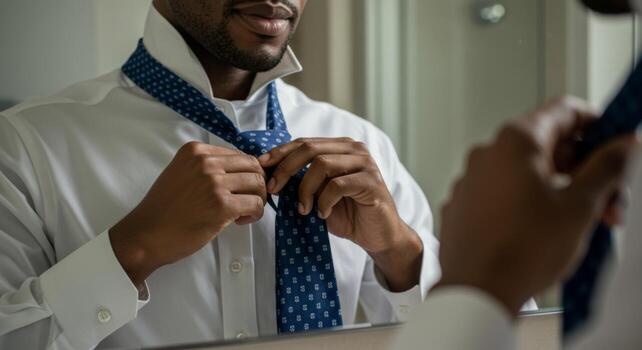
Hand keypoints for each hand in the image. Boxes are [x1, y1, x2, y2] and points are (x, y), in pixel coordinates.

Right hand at [110, 141, 266, 287]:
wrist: (146, 234)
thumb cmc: (163, 209)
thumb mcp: (181, 173)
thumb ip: (205, 167)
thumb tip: (238, 171)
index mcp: (195, 151)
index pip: (238, 155)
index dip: (245, 173)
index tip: (238, 189)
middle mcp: (206, 162)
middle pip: (252, 166)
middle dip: (256, 185)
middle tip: (247, 201)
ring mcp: (214, 183)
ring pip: (258, 184)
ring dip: (257, 199)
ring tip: (242, 213)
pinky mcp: (222, 205)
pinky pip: (256, 204)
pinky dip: (256, 213)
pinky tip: (240, 221)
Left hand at [258, 137, 422, 290]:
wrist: (378, 236)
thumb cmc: (348, 214)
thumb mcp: (319, 194)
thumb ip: (303, 180)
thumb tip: (271, 173)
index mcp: (341, 148)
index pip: (305, 142)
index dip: (280, 153)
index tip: (262, 167)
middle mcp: (355, 150)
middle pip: (310, 148)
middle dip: (286, 168)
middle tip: (273, 189)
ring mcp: (366, 164)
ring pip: (322, 164)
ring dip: (306, 189)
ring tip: (303, 209)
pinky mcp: (372, 182)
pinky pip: (338, 185)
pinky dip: (324, 201)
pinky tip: (323, 213)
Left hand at [436, 97, 638, 316]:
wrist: (476, 290)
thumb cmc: (521, 250)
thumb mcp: (580, 206)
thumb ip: (606, 168)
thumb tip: (624, 146)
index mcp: (516, 141)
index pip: (564, 111)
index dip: (596, 124)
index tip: (616, 143)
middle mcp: (487, 154)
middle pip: (547, 146)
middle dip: (584, 170)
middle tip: (610, 197)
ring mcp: (472, 180)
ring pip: (526, 173)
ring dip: (561, 190)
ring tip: (583, 222)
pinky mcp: (465, 205)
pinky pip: (504, 194)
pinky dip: (529, 203)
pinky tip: (547, 230)